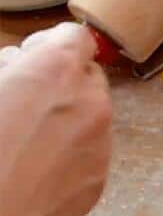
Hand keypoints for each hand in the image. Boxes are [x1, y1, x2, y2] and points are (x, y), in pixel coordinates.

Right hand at [0, 23, 112, 215]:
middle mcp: (90, 101)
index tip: (26, 62)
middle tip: (19, 101)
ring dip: (64, 117)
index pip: (75, 36)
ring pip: (90, 115)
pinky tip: (31, 170)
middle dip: (58, 82)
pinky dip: (67, 153)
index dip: (49, 45)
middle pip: (86, 75)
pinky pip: (88, 152)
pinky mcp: (99, 179)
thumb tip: (17, 66)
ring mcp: (101, 142)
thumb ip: (6, 69)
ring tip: (22, 141)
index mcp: (56, 70)